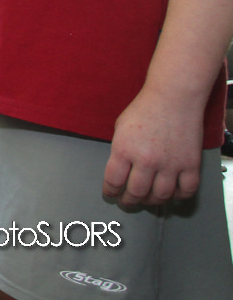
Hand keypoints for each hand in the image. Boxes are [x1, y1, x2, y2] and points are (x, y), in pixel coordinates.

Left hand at [102, 86, 203, 206]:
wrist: (173, 98)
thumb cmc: (145, 109)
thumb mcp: (120, 128)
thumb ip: (120, 150)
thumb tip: (121, 170)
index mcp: (124, 150)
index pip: (113, 182)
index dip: (110, 192)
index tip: (110, 194)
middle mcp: (146, 160)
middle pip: (136, 193)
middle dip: (128, 201)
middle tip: (127, 201)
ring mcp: (170, 164)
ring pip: (160, 196)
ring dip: (152, 201)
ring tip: (147, 199)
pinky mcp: (190, 164)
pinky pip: (186, 190)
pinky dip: (179, 197)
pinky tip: (172, 194)